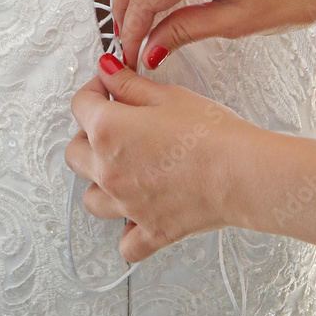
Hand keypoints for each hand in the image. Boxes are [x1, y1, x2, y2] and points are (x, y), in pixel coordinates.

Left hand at [65, 53, 252, 262]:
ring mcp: (127, 206)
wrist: (241, 172)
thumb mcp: (166, 95)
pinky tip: (137, 214)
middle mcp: (108, 171)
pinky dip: (127, 230)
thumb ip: (128, 84)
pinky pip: (125, 243)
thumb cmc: (210, 133)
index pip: (80, 104)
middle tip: (114, 123)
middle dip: (88, 133)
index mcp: (108, 131)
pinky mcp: (151, 231)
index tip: (109, 86)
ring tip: (121, 167)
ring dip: (99, 181)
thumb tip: (107, 72)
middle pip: (75, 152)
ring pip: (91, 198)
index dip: (95, 89)